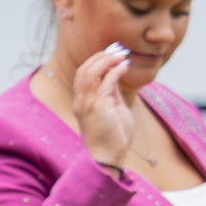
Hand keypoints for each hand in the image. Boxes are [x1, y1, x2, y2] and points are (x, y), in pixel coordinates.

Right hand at [69, 44, 136, 170]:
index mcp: (81, 101)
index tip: (112, 52)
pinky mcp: (98, 107)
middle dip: (101, 56)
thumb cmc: (113, 136)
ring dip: (107, 60)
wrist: (108, 156)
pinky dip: (115, 71)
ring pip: (91, 72)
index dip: (97, 60)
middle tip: (118, 49)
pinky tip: (125, 66)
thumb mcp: (114, 108)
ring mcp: (87, 104)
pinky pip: (106, 82)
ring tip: (121, 55)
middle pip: (84, 70)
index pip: (83, 74)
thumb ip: (113, 91)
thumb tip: (118, 73)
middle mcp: (80, 101)